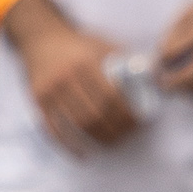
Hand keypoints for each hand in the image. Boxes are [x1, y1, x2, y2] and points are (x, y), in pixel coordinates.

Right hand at [13, 10, 140, 153]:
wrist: (41, 37)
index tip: (137, 123)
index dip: (126, 115)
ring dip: (97, 139)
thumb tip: (154, 75)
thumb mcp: (103, 43)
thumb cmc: (78, 43)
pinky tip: (83, 154)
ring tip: (111, 143)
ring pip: (76, 125)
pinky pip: (53, 130)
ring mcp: (50, 91)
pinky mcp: (38, 101)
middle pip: (94, 114)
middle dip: (115, 130)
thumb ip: (126, 59)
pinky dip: (69, 146)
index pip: (110, 97)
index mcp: (85, 63)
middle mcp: (66, 78)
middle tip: (126, 135)